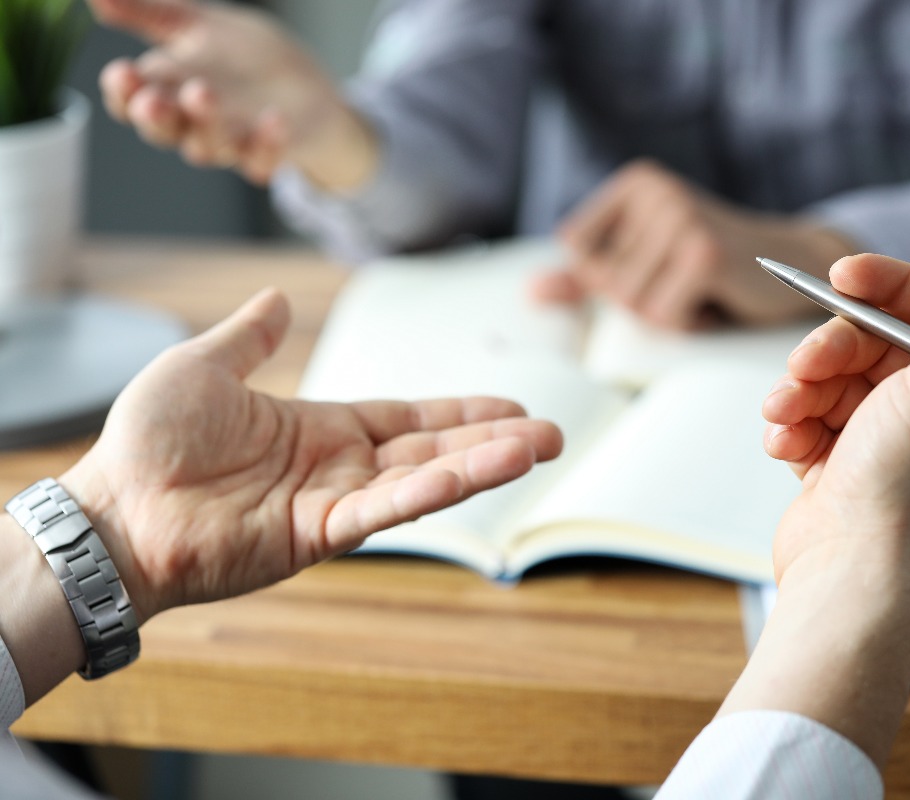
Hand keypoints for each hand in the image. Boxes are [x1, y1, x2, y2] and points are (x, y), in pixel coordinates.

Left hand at [59, 289, 562, 621]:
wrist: (115, 508)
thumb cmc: (150, 440)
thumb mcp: (204, 367)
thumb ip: (251, 336)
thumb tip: (278, 296)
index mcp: (323, 429)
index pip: (411, 417)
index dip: (462, 412)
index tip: (512, 407)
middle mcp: (340, 468)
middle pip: (434, 449)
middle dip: (493, 442)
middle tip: (553, 434)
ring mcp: (332, 503)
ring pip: (420, 479)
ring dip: (479, 465)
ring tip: (536, 448)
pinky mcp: (314, 534)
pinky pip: (378, 509)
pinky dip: (422, 492)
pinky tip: (464, 474)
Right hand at [89, 0, 377, 187]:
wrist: (305, 82)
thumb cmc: (243, 56)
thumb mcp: (197, 23)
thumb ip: (151, 13)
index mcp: (167, 91)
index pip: (132, 100)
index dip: (122, 92)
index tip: (121, 73)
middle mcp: (193, 123)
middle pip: (164, 131)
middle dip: (155, 116)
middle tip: (150, 100)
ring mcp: (232, 142)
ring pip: (207, 148)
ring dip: (205, 124)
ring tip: (202, 94)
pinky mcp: (270, 154)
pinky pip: (262, 161)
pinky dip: (267, 144)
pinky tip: (274, 119)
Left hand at [528, 160, 858, 329]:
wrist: (796, 264)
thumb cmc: (715, 267)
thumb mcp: (645, 264)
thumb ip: (586, 277)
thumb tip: (532, 291)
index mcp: (635, 183)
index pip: (576, 252)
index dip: (611, 279)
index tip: (659, 264)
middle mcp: (656, 190)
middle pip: (605, 284)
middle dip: (645, 300)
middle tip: (689, 280)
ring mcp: (681, 217)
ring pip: (632, 305)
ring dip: (669, 314)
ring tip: (704, 289)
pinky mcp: (703, 253)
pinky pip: (663, 317)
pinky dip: (690, 323)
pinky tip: (719, 300)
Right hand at [762, 232, 909, 583]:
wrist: (853, 574)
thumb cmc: (906, 489)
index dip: (884, 285)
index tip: (842, 278)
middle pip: (869, 339)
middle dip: (828, 349)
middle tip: (806, 367)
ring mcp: (884, 436)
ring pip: (829, 375)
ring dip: (799, 389)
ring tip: (788, 415)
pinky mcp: (840, 460)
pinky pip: (806, 415)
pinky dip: (791, 424)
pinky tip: (787, 446)